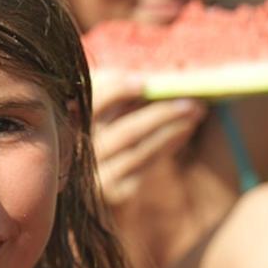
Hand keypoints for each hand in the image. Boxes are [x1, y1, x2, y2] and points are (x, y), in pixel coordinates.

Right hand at [90, 71, 205, 205]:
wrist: (92, 185)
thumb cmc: (100, 132)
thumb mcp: (100, 109)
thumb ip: (115, 91)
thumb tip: (157, 74)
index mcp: (71, 124)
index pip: (93, 105)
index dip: (116, 92)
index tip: (144, 82)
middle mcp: (80, 152)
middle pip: (127, 131)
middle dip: (162, 113)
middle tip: (191, 100)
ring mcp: (96, 175)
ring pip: (140, 149)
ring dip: (172, 129)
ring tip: (196, 112)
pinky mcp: (114, 193)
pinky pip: (146, 166)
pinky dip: (168, 146)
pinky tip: (183, 131)